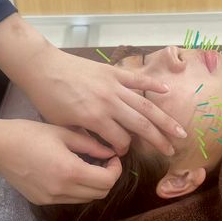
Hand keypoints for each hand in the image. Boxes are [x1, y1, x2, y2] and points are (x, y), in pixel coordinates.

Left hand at [0, 14, 186, 155]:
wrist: (41, 67)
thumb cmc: (48, 98)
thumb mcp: (63, 124)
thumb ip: (85, 136)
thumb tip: (103, 146)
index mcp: (95, 117)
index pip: (120, 139)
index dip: (124, 148)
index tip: (123, 152)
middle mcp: (109, 102)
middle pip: (141, 124)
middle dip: (158, 139)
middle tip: (171, 151)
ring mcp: (113, 85)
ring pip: (145, 105)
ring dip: (164, 119)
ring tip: (179, 131)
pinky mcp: (112, 72)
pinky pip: (137, 79)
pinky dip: (152, 85)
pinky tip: (166, 93)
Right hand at [0, 119, 120, 204]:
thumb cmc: (30, 133)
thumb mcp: (63, 133)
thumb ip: (91, 145)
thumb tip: (111, 152)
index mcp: (70, 171)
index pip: (107, 181)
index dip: (116, 170)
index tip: (112, 157)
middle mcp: (62, 190)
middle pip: (100, 193)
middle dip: (108, 178)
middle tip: (104, 162)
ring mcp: (51, 198)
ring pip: (85, 199)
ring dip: (93, 185)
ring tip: (88, 166)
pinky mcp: (42, 201)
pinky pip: (69, 199)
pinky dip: (77, 189)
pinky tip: (70, 172)